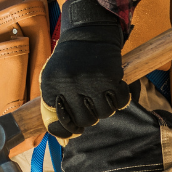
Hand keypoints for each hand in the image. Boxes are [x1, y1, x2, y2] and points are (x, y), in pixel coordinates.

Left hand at [39, 0, 130, 138]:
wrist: (88, 32)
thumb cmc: (70, 60)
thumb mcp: (53, 77)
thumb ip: (55, 104)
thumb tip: (63, 139)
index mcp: (50, 85)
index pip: (59, 121)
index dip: (68, 129)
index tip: (74, 128)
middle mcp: (68, 84)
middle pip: (85, 121)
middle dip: (90, 117)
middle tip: (91, 105)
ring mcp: (90, 81)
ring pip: (104, 114)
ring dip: (106, 108)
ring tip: (101, 94)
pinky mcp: (110, 77)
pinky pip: (121, 103)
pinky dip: (121, 99)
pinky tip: (114, 88)